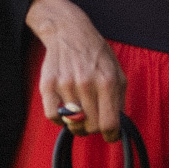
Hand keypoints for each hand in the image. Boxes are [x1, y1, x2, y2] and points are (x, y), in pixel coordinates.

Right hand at [26, 0, 126, 138]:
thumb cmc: (96, 54)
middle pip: (91, 127)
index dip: (111, 135)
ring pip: (73, 124)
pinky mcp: (48, 85)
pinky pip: (53, 117)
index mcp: (107, 82)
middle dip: (94, 127)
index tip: (110, 135)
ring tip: (80, 110)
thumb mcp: (117, 73)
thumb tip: (117, 126)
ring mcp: (65, 84)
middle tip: (94, 118)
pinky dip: (60, 119)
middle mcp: (86, 84)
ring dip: (78, 123)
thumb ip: (119, 100)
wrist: (69, 32)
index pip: (109, 124)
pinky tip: (66, 109)